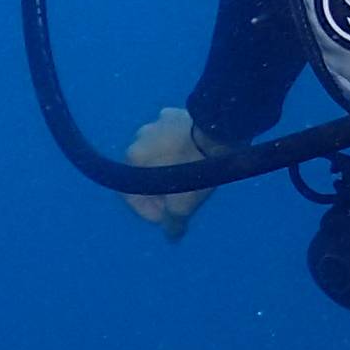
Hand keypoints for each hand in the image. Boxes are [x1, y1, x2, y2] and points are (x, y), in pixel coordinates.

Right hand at [120, 107, 217, 240]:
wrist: (218, 132)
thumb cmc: (195, 170)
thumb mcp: (183, 204)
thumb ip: (173, 222)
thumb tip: (171, 235)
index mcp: (132, 161)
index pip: (131, 194)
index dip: (147, 210)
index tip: (167, 216)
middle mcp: (137, 140)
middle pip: (144, 172)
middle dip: (159, 188)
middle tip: (180, 197)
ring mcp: (155, 123)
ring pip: (158, 152)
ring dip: (168, 165)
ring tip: (190, 175)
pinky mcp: (174, 113)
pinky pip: (172, 135)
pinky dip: (179, 146)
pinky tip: (195, 153)